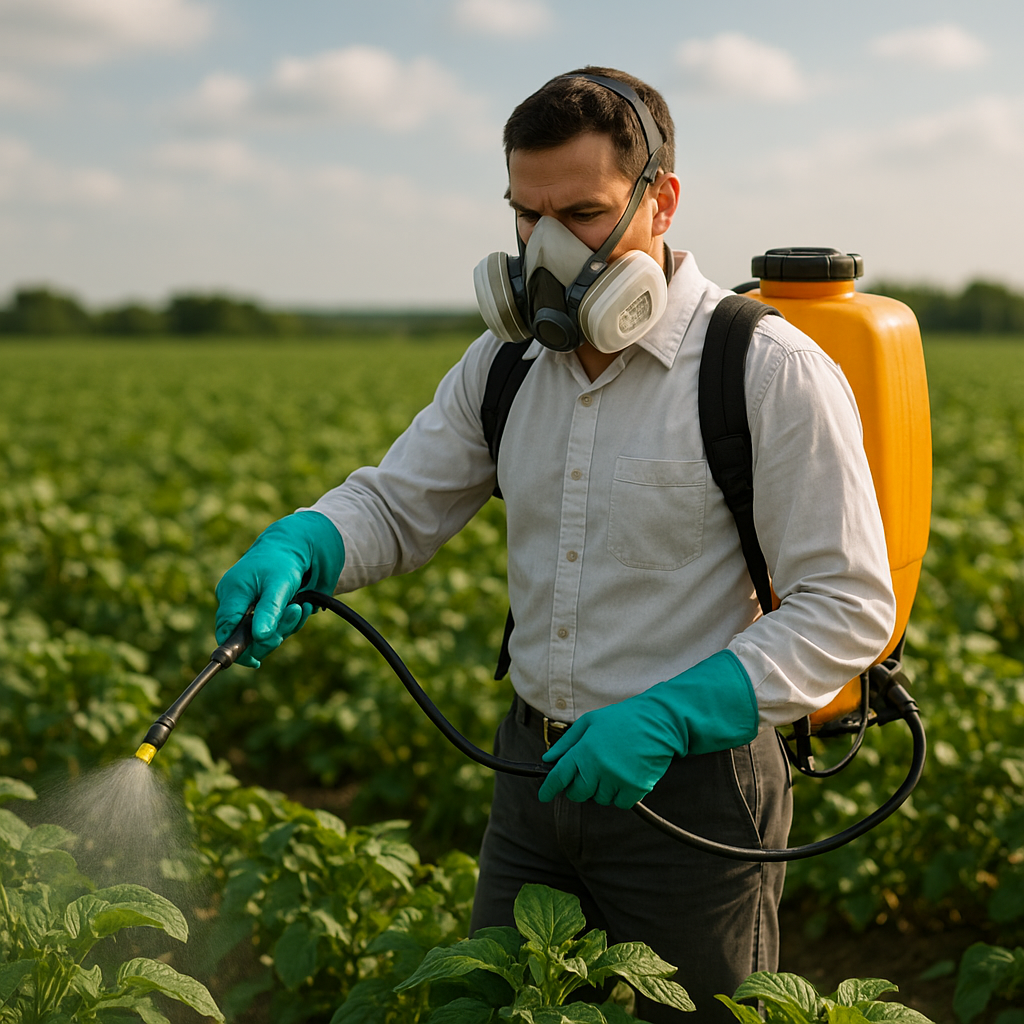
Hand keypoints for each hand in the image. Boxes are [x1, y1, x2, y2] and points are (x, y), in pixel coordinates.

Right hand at [215, 510, 344, 667]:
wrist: (292, 546)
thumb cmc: (282, 562)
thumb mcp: (278, 586)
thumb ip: (268, 611)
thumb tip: (259, 638)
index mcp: (232, 594)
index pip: (225, 632)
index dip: (237, 651)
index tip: (255, 662)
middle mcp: (233, 601)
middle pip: (245, 637)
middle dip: (273, 633)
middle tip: (295, 614)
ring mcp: (244, 605)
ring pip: (260, 633)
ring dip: (284, 626)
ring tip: (301, 607)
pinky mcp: (256, 608)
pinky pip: (268, 625)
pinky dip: (285, 621)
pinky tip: (300, 608)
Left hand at [537, 650, 758, 807]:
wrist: (659, 722)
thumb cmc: (623, 719)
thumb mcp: (590, 723)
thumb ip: (567, 743)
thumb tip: (549, 760)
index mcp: (585, 750)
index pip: (560, 777)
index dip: (549, 788)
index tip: (544, 795)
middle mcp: (599, 768)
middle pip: (578, 793)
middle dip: (578, 787)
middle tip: (587, 774)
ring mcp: (617, 780)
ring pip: (599, 799)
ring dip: (601, 789)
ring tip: (612, 768)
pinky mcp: (636, 789)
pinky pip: (620, 803)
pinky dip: (620, 795)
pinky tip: (625, 776)